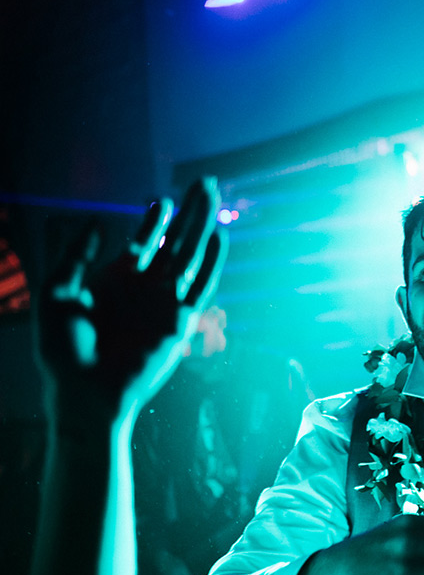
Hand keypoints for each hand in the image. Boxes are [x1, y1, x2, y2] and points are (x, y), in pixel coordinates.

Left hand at [36, 177, 227, 424]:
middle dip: (190, 211)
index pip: (144, 243)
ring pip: (192, 256)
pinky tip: (217, 236)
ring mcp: (165, 303)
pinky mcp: (180, 321)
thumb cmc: (63, 351)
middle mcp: (147, 289)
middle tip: (205, 182)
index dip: (155, 220)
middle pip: (176, 241)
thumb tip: (95, 221)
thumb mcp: (56, 294)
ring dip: (203, 225)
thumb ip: (73, 256)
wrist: (83, 392)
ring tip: (212, 196)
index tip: (163, 200)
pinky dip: (212, 262)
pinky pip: (201, 286)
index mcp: (117, 281)